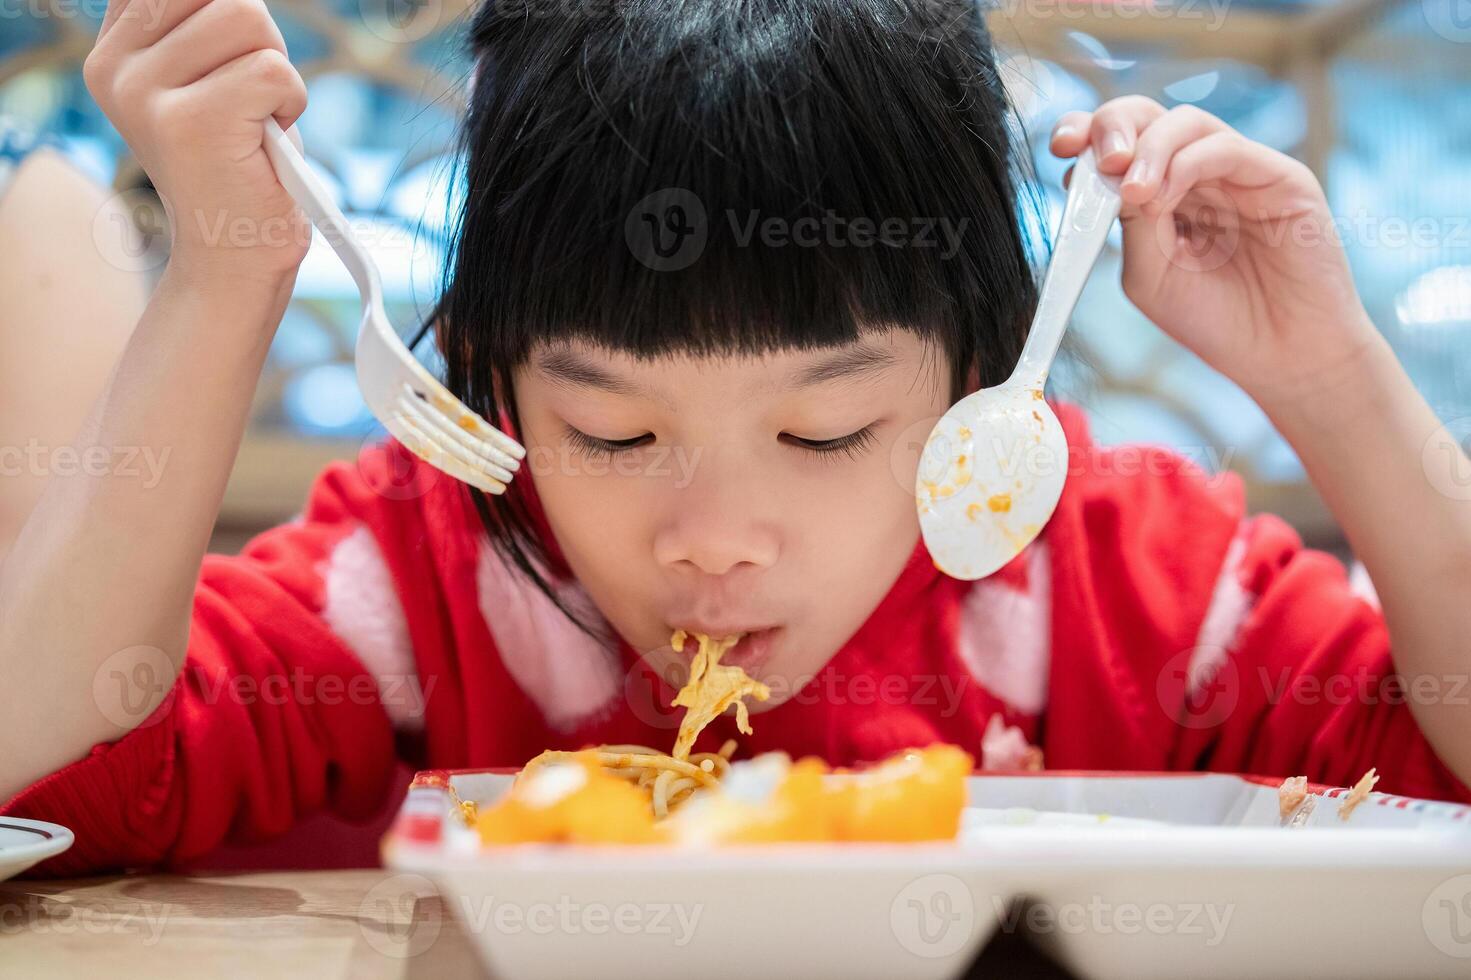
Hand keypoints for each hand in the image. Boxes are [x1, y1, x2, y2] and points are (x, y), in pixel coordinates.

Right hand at [84, 0, 310, 279]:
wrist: (233, 257)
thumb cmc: (239, 165)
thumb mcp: (209, 79)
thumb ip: (205, 25)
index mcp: (115, 50)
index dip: (227, 15)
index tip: (230, 64)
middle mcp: (116, 66)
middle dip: (259, 41)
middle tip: (251, 101)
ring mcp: (145, 93)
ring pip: (249, 17)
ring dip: (276, 72)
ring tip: (256, 120)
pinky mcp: (191, 122)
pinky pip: (273, 69)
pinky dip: (291, 101)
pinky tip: (266, 140)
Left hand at [1050, 97, 1385, 413]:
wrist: (1281, 356)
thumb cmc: (1216, 321)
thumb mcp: (1151, 274)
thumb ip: (1130, 224)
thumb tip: (1109, 175)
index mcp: (1160, 196)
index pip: (1119, 144)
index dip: (1086, 133)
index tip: (1060, 146)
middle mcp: (1197, 175)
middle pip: (1149, 118)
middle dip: (1114, 127)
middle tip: (1101, 162)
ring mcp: (1238, 172)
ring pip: (1186, 124)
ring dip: (1149, 148)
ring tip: (1133, 191)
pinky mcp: (1279, 177)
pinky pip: (1225, 148)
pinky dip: (1186, 164)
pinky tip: (1163, 197)